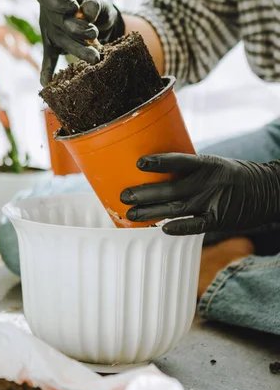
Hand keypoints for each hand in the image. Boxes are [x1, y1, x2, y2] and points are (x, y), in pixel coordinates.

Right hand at [36, 0, 124, 85]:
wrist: (101, 21)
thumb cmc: (96, 6)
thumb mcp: (99, 0)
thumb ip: (95, 3)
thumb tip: (88, 12)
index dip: (57, 1)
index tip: (73, 7)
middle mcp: (47, 13)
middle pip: (56, 22)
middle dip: (77, 29)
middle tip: (94, 33)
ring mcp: (49, 31)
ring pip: (61, 41)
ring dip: (78, 50)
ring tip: (95, 57)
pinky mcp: (54, 47)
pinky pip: (49, 58)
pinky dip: (47, 70)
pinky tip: (45, 82)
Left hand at [120, 153, 279, 235]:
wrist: (266, 191)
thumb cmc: (233, 176)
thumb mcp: (214, 164)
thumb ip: (190, 169)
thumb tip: (157, 170)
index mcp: (207, 164)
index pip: (179, 160)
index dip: (159, 162)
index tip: (138, 163)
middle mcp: (208, 182)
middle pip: (171, 188)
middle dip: (145, 193)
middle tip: (124, 196)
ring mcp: (213, 202)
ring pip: (177, 207)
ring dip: (152, 212)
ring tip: (130, 214)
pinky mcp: (218, 219)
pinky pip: (196, 225)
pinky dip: (180, 227)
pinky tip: (163, 229)